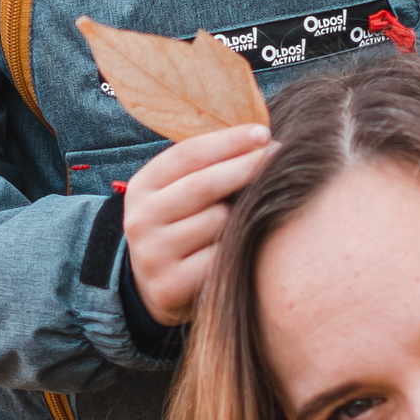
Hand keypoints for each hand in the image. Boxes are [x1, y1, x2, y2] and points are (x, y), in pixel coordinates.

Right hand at [120, 123, 276, 323]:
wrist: (156, 286)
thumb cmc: (183, 226)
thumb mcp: (179, 192)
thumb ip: (206, 165)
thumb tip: (259, 138)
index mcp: (142, 186)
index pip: (188, 154)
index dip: (229, 141)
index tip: (263, 133)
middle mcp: (140, 219)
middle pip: (203, 184)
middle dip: (246, 166)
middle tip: (278, 156)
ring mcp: (153, 254)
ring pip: (216, 222)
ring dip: (239, 216)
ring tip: (245, 216)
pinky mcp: (170, 286)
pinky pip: (220, 257)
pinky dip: (234, 248)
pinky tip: (239, 246)